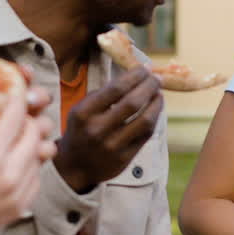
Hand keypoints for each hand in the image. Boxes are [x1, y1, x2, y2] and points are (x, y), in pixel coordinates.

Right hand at [0, 87, 55, 234]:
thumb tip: (1, 99)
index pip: (15, 115)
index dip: (17, 99)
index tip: (15, 92)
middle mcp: (9, 175)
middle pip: (35, 132)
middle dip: (27, 119)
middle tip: (15, 118)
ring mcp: (18, 193)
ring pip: (40, 153)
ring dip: (29, 142)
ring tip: (12, 142)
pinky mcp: (22, 205)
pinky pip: (36, 175)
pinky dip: (28, 164)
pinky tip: (10, 164)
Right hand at [54, 66, 161, 191]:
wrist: (74, 165)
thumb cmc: (81, 129)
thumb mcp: (81, 109)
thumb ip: (104, 94)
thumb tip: (136, 75)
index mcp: (84, 113)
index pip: (116, 89)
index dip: (135, 76)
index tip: (145, 68)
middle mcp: (97, 130)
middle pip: (133, 103)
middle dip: (149, 86)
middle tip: (156, 78)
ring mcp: (112, 146)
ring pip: (145, 121)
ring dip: (156, 103)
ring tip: (159, 93)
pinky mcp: (124, 158)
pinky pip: (146, 135)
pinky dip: (153, 119)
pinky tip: (154, 109)